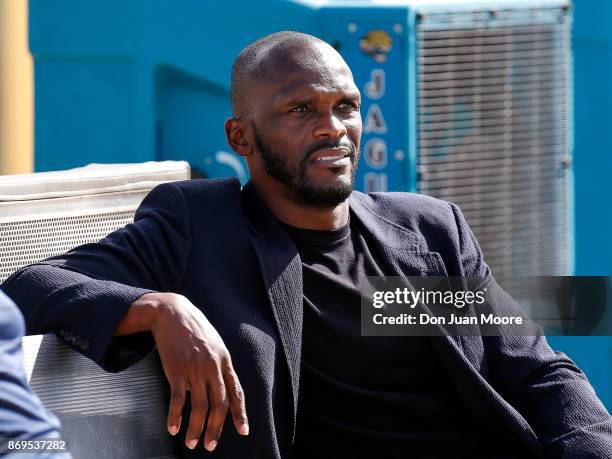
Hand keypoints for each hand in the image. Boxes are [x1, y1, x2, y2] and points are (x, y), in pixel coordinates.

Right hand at [129, 292, 248, 450]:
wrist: (172, 313)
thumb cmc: (195, 330)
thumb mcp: (215, 344)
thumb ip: (219, 366)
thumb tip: (222, 388)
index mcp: (225, 361)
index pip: (236, 392)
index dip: (240, 414)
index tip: (244, 431)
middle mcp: (213, 366)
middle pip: (219, 404)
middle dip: (216, 428)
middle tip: (210, 446)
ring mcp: (195, 369)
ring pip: (200, 407)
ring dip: (196, 429)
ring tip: (192, 443)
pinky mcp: (177, 370)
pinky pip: (178, 400)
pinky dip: (175, 417)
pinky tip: (173, 428)